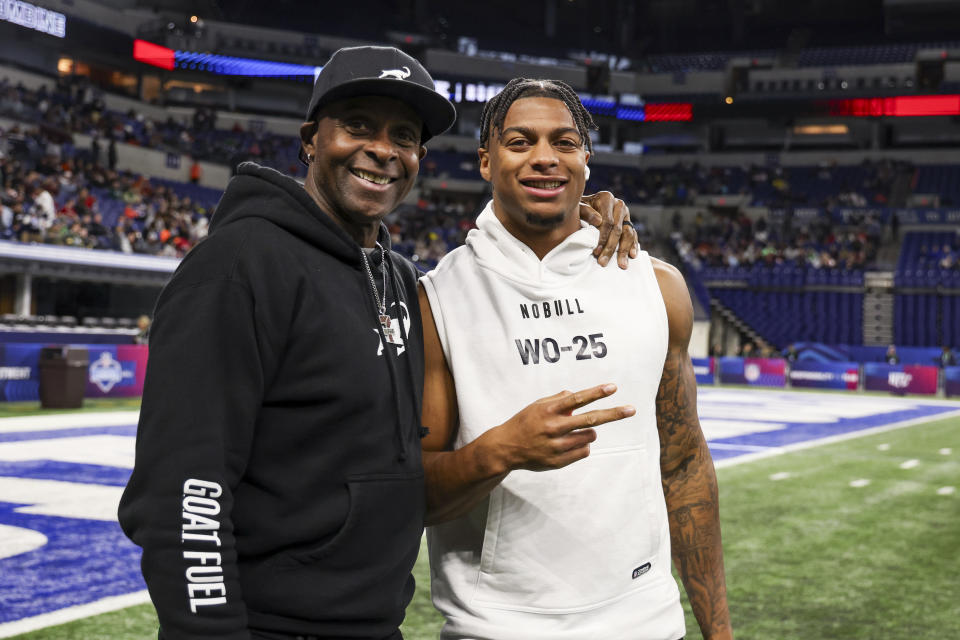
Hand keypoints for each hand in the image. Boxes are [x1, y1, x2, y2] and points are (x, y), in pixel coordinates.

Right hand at [492, 383, 634, 471]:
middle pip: (590, 419)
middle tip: (631, 410)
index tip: (612, 387)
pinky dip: (582, 445)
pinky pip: (584, 451)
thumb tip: (576, 395)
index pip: (577, 399)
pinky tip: (569, 443)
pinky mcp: (558, 461)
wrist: (506, 448)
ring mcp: (556, 446)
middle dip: (613, 414)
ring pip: (589, 436)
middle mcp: (553, 427)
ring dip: (589, 431)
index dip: (596, 392)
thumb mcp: (537, 405)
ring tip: (574, 431)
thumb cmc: (524, 422)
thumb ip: (557, 400)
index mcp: (548, 410)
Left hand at [579, 191, 638, 268]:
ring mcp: (625, 213)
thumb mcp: (579, 208)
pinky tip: (632, 256)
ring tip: (621, 264)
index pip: (607, 222)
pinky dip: (633, 245)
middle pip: (618, 229)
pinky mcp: (629, 221)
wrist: (585, 206)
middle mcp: (618, 204)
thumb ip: (586, 212)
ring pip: (628, 233)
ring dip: (624, 250)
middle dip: (611, 248)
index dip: (602, 239)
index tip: (596, 252)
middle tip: (604, 262)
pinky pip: (633, 234)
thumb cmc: (579, 209)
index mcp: (606, 198)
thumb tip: (599, 221)